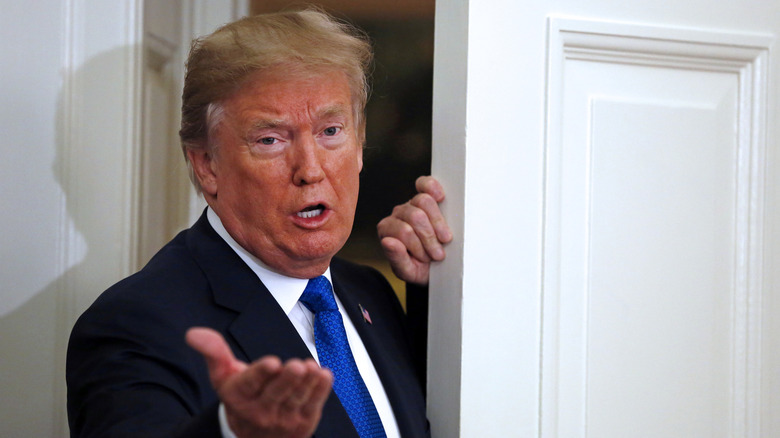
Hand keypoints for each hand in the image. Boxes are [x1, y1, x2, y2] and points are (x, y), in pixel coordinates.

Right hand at [186, 327, 331, 437]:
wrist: (254, 436)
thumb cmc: (242, 396)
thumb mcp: (223, 375)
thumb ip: (213, 352)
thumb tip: (193, 333)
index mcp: (239, 396)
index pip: (250, 384)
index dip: (261, 373)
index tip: (272, 362)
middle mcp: (260, 411)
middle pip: (276, 393)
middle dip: (288, 379)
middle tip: (297, 366)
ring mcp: (283, 419)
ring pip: (296, 399)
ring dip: (307, 383)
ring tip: (312, 368)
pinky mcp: (303, 423)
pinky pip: (313, 405)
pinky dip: (320, 390)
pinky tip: (324, 375)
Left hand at [377, 176, 451, 284]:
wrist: (434, 266)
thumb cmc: (418, 267)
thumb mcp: (408, 271)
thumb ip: (397, 259)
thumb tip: (388, 242)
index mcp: (387, 230)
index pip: (404, 231)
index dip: (418, 246)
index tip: (426, 260)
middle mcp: (397, 214)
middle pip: (416, 216)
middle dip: (430, 238)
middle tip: (438, 254)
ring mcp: (411, 203)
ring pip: (424, 201)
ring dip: (438, 223)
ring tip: (444, 239)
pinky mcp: (426, 196)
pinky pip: (425, 184)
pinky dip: (433, 188)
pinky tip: (441, 198)